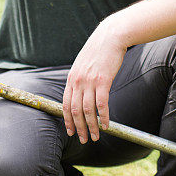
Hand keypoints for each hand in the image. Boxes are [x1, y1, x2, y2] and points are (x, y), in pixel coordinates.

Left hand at [63, 19, 126, 143]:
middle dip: (79, 127)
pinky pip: (101, 104)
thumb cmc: (99, 50)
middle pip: (75, 110)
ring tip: (95, 136)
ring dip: (91, 126)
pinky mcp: (103, 81)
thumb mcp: (82, 64)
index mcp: (71, 78)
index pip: (65, 104)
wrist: (110, 36)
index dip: (67, 120)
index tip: (71, 131)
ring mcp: (90, 81)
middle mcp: (78, 81)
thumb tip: (80, 92)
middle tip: (83, 139)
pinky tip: (106, 125)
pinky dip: (103, 117)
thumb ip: (79, 78)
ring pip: (87, 110)